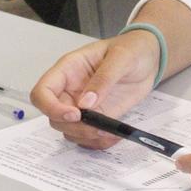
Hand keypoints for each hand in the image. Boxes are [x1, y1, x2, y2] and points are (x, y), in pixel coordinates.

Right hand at [32, 31, 163, 149]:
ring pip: (68, 130)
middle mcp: (70, 90)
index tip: (74, 114)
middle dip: (72, 126)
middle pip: (53, 116)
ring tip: (108, 130)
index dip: (50, 107)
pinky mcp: (97, 117)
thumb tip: (85, 104)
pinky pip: (88, 136)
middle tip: (97, 126)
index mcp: (68, 70)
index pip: (42, 92)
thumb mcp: (121, 58)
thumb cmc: (131, 49)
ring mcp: (82, 106)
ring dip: (85, 136)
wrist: (148, 58)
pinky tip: (114, 134)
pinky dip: (98, 141)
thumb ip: (103, 79)